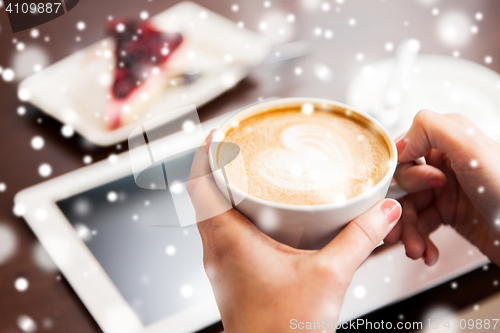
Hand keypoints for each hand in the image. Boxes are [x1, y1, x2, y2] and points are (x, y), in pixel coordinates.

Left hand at [188, 131, 401, 331]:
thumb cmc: (285, 331)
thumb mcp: (329, 277)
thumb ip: (359, 240)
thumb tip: (384, 211)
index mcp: (228, 240)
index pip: (199, 184)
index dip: (205, 152)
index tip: (220, 130)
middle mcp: (216, 248)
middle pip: (201, 193)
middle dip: (215, 163)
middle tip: (238, 142)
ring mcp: (219, 261)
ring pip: (209, 212)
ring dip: (221, 186)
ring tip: (246, 167)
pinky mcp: (230, 272)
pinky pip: (221, 229)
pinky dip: (232, 209)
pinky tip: (258, 209)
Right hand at [385, 110, 499, 265]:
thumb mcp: (473, 149)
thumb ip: (432, 129)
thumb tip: (400, 144)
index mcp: (449, 141)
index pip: (404, 153)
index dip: (403, 176)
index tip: (413, 192)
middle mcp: (446, 164)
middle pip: (402, 184)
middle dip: (399, 209)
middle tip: (401, 227)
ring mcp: (446, 190)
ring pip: (409, 208)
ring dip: (407, 232)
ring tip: (414, 248)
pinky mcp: (450, 215)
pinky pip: (422, 227)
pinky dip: (420, 241)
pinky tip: (426, 251)